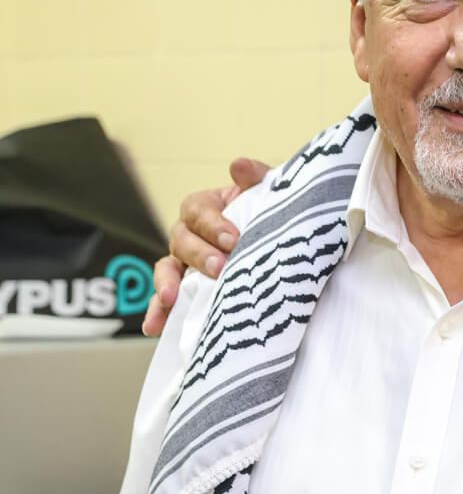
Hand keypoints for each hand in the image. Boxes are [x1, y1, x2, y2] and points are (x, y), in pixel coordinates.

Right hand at [141, 158, 269, 336]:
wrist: (278, 243)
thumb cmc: (267, 215)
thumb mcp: (267, 193)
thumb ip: (256, 178)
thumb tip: (239, 166)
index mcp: (205, 207)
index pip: (198, 210)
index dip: (212, 224)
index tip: (232, 238)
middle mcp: (189, 234)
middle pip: (181, 240)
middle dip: (199, 256)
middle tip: (219, 269)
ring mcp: (184, 263)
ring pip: (167, 269)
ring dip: (166, 284)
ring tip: (170, 299)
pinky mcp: (186, 288)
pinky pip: (166, 299)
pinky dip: (158, 311)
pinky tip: (153, 326)